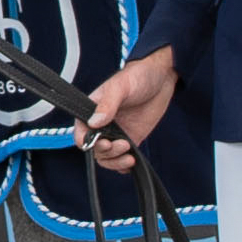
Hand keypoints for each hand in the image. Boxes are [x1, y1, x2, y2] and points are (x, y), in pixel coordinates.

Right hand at [85, 49, 176, 171]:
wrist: (161, 77)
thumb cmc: (137, 75)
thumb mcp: (120, 87)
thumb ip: (107, 105)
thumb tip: (94, 122)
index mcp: (92, 110)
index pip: (81, 133)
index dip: (87, 142)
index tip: (102, 143)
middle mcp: (101, 124)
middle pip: (94, 150)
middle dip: (107, 152)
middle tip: (123, 144)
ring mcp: (116, 133)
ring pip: (107, 158)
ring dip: (116, 161)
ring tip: (130, 156)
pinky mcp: (131, 139)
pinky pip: (122, 159)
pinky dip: (124, 166)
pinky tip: (133, 161)